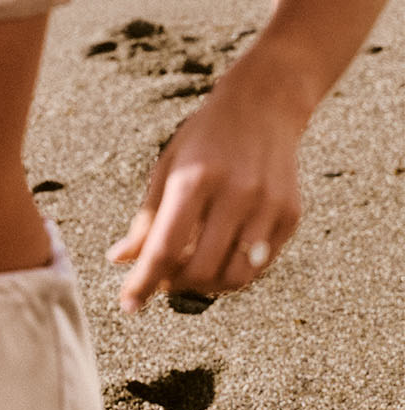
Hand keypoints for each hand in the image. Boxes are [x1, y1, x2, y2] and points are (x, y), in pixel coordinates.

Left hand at [107, 72, 303, 313]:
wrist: (263, 104)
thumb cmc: (203, 138)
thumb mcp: (166, 168)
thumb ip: (145, 219)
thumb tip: (120, 260)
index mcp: (194, 178)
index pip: (165, 247)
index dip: (143, 281)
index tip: (127, 305)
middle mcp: (234, 193)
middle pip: (201, 269)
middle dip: (175, 285)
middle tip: (161, 279)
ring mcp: (267, 206)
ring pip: (235, 276)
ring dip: (207, 286)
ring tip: (190, 272)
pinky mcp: (290, 215)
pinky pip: (260, 264)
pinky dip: (235, 271)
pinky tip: (220, 256)